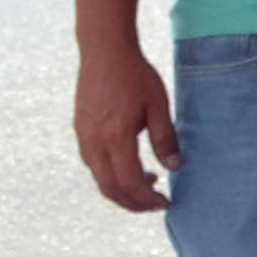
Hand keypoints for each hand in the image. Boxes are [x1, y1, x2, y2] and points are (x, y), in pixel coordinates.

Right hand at [74, 39, 178, 214]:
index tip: (165, 204)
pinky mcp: (80, 130)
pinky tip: (130, 166)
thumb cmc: (136, 76)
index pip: (129, 182)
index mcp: (115, 137)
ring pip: (99, 177)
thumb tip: (175, 168)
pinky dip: (110, 174)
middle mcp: (94, 142)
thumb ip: (166, 138)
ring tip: (149, 184)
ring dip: (122, 189)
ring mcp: (83, 136)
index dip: (147, 199)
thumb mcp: (159, 106)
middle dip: (133, 203)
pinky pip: (93, 163)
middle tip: (156, 205)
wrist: (104, 51)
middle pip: (109, 188)